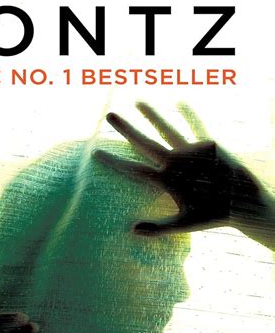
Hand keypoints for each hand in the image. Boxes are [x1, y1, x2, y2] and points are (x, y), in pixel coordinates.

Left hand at [94, 102, 274, 245]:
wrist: (238, 205)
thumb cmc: (210, 216)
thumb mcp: (183, 224)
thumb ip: (158, 228)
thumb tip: (133, 231)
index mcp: (164, 180)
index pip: (134, 169)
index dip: (115, 162)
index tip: (95, 153)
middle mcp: (172, 164)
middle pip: (143, 144)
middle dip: (127, 130)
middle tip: (109, 116)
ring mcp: (188, 154)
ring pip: (166, 131)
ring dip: (153, 117)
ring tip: (137, 101)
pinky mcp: (206, 147)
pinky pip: (196, 128)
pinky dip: (189, 116)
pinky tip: (179, 102)